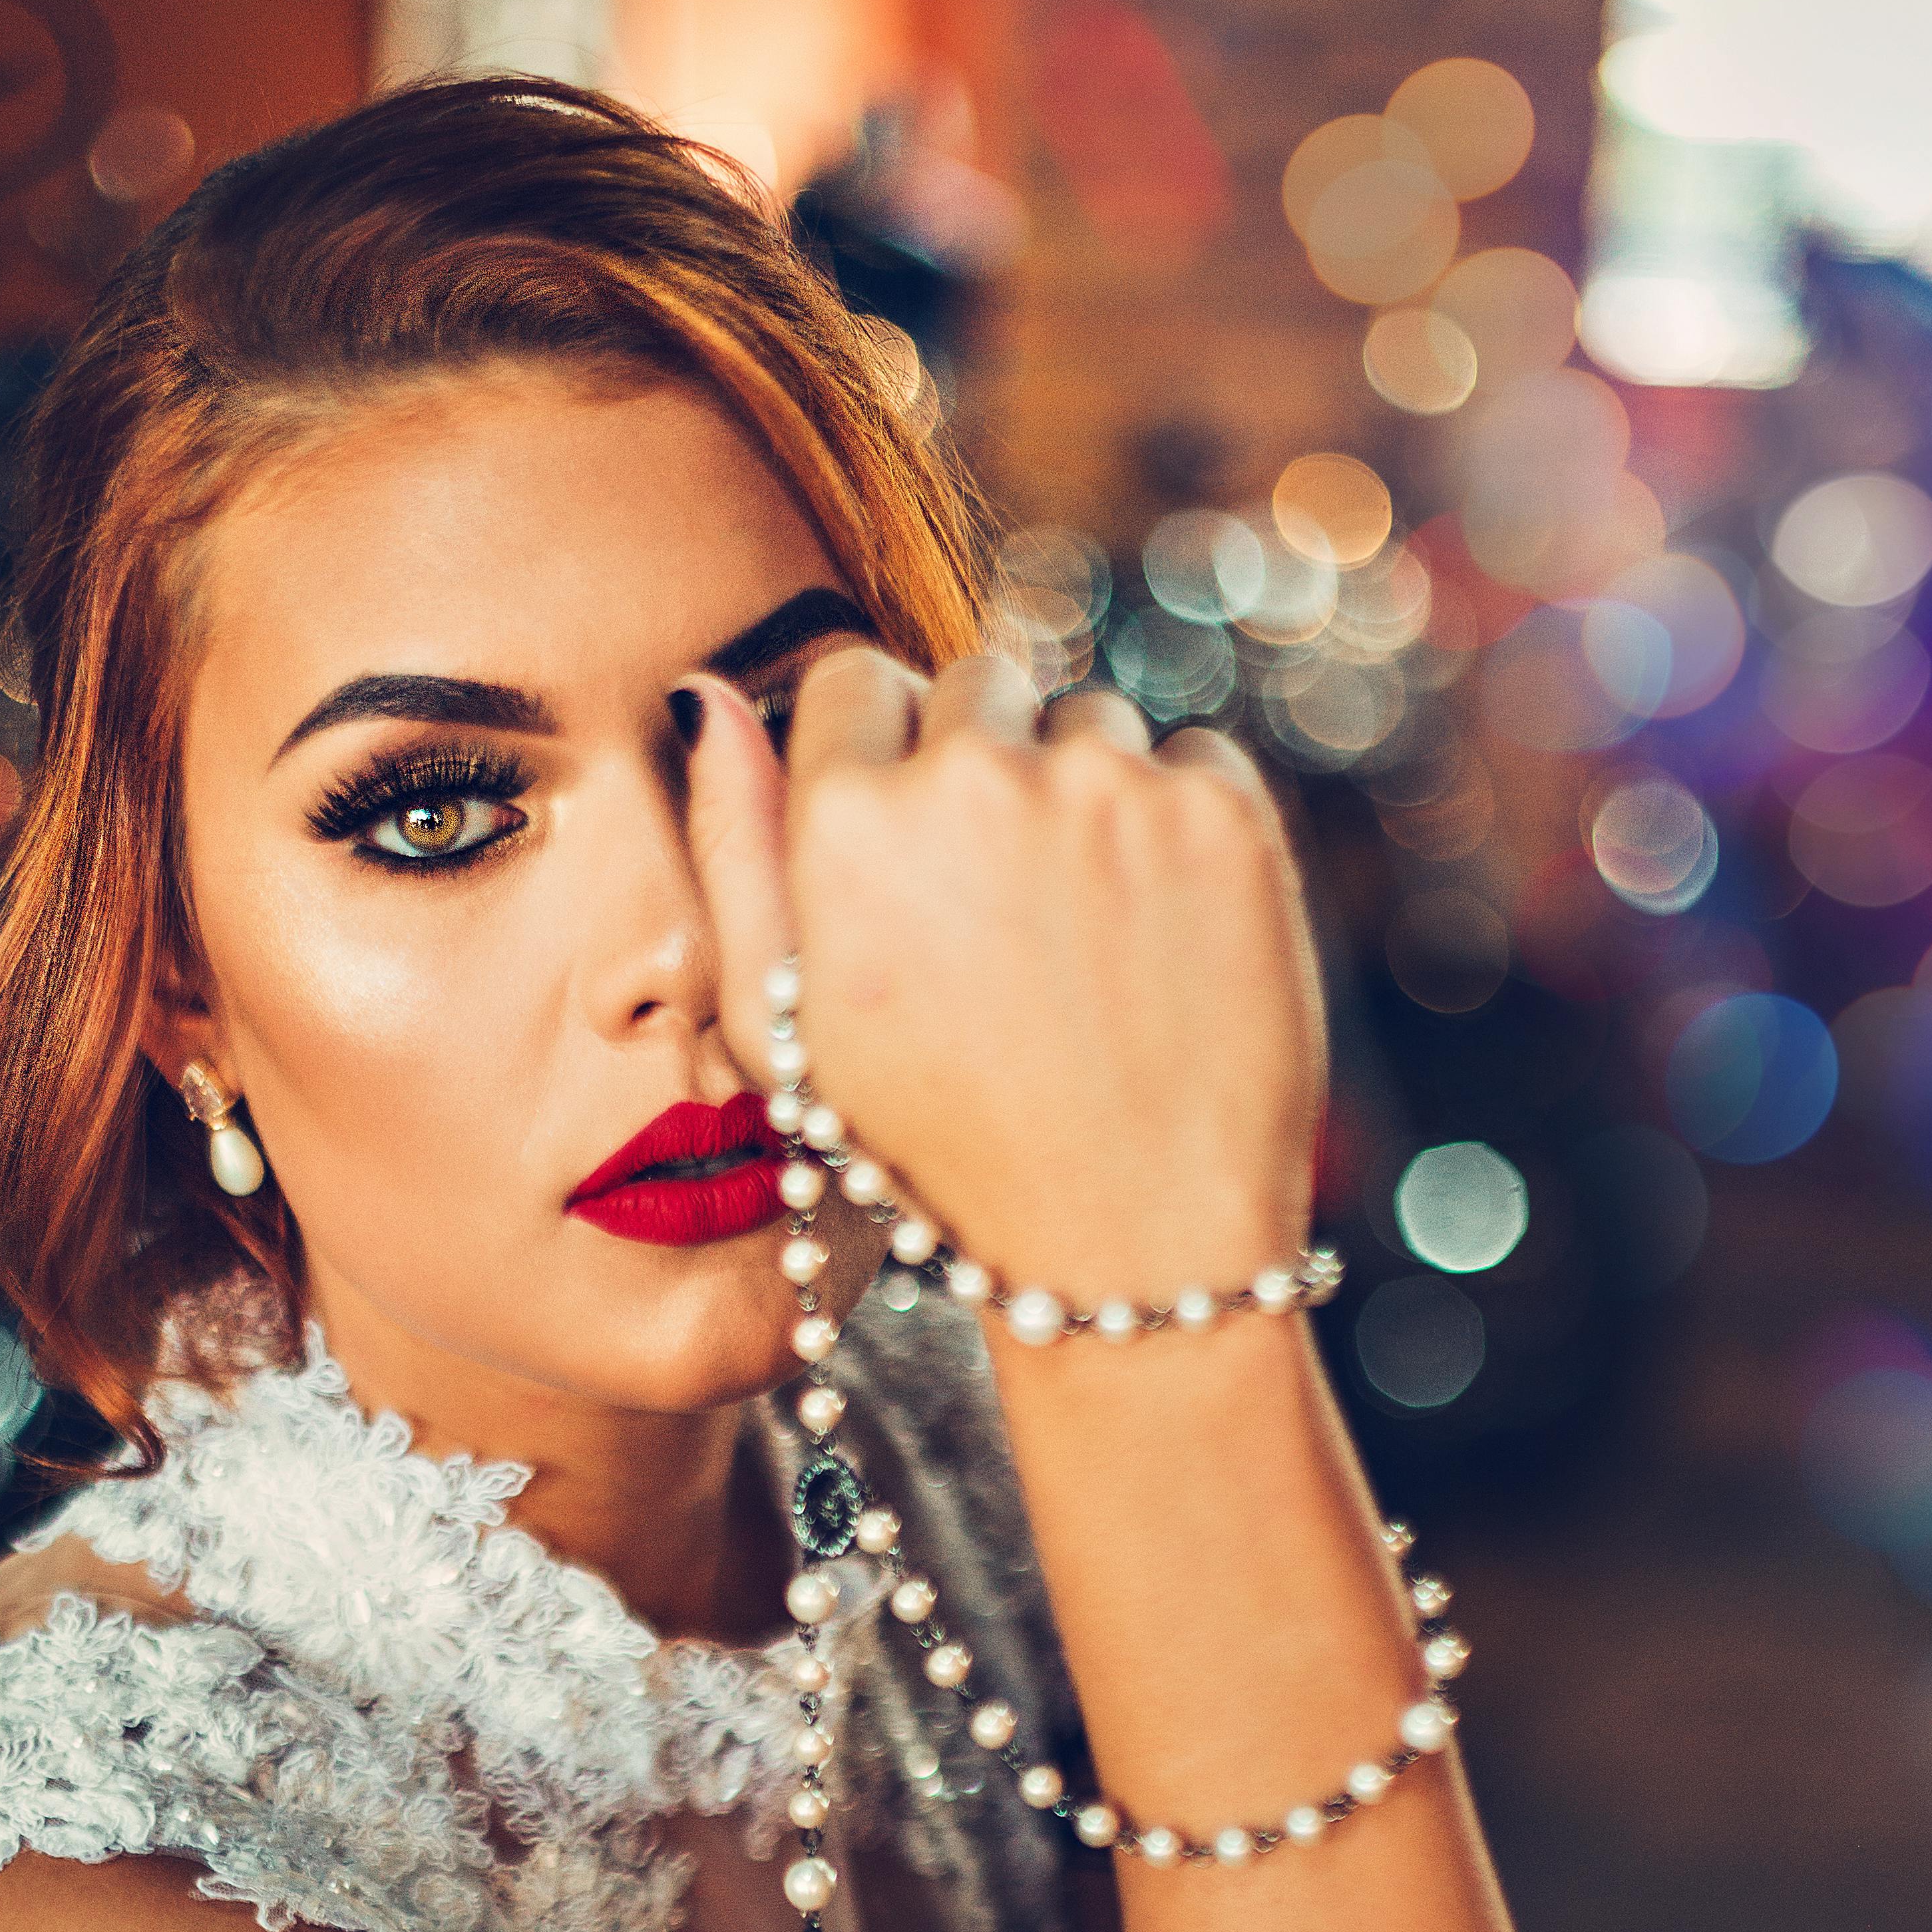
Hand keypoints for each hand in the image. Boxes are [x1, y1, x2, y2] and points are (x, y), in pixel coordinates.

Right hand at [681, 648, 1325, 1303]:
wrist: (1129, 1248)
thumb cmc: (942, 1152)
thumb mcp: (785, 1032)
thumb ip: (735, 849)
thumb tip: (706, 692)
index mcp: (850, 822)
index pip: (856, 682)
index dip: (882, 757)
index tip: (914, 840)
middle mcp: (977, 777)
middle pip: (977, 686)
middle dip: (986, 767)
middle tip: (1007, 911)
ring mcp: (1113, 787)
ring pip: (1091, 726)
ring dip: (1089, 802)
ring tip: (1087, 947)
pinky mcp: (1225, 814)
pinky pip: (1194, 763)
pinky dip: (1184, 834)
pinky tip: (1164, 945)